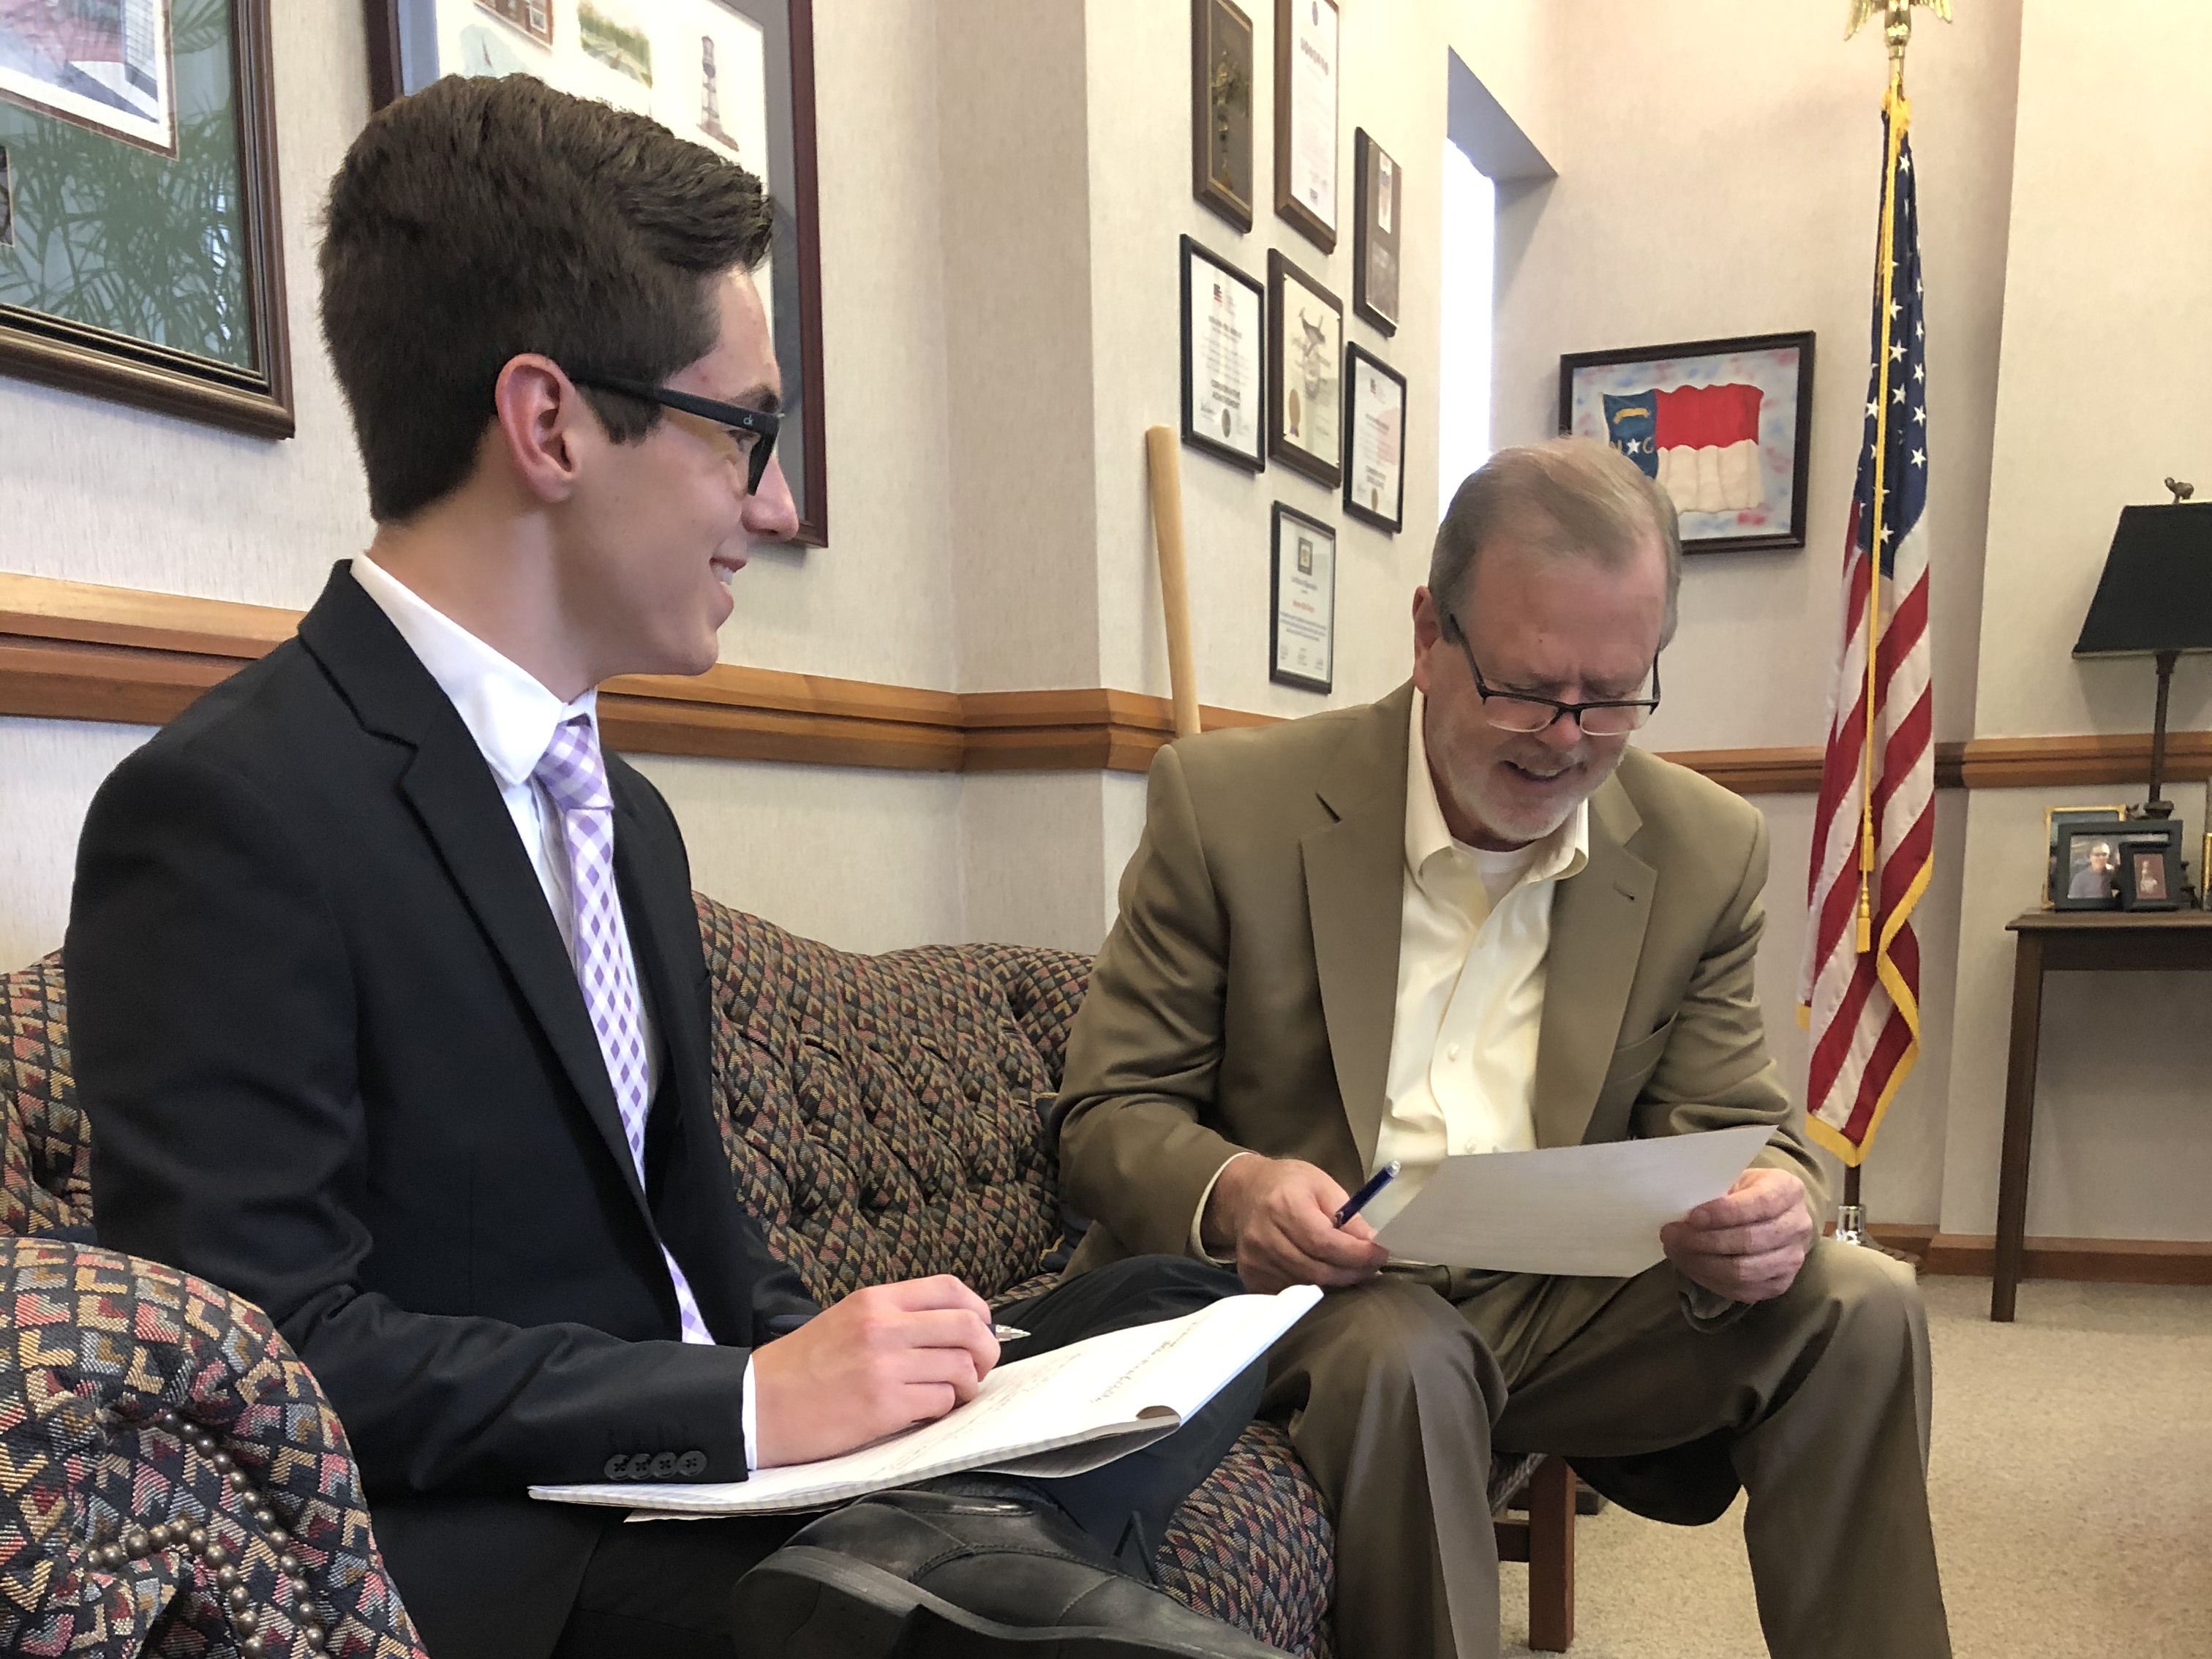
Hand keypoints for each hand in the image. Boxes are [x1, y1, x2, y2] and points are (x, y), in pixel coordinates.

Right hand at [749, 1275, 998, 1467]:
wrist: (757, 1404)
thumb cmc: (801, 1367)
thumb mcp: (847, 1319)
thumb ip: (895, 1318)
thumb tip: (952, 1329)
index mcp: (875, 1301)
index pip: (950, 1288)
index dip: (977, 1311)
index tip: (980, 1329)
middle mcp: (884, 1327)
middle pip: (967, 1327)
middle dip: (986, 1350)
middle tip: (978, 1368)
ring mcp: (885, 1367)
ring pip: (961, 1368)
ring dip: (966, 1385)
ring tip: (950, 1394)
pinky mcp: (884, 1407)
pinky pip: (940, 1402)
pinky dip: (942, 1409)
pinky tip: (924, 1412)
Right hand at [1202, 1156, 1389, 1292]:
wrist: (1244, 1193)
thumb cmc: (1287, 1184)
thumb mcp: (1322, 1185)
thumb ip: (1348, 1214)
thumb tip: (1373, 1243)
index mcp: (1284, 1205)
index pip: (1324, 1242)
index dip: (1355, 1254)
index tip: (1379, 1255)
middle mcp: (1265, 1236)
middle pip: (1316, 1269)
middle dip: (1351, 1272)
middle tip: (1370, 1267)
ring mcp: (1255, 1260)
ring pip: (1306, 1285)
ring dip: (1335, 1282)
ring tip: (1350, 1270)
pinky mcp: (1251, 1277)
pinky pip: (1290, 1293)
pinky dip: (1312, 1287)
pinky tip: (1323, 1274)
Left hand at [1660, 1167, 1812, 1302]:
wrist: (1771, 1215)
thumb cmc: (1744, 1191)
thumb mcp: (1733, 1177)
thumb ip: (1716, 1190)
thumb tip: (1682, 1209)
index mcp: (1789, 1190)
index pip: (1760, 1204)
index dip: (1724, 1213)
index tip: (1693, 1216)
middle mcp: (1798, 1225)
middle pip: (1750, 1241)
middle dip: (1704, 1240)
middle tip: (1671, 1235)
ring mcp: (1793, 1258)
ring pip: (1744, 1271)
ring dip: (1702, 1263)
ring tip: (1676, 1251)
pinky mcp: (1781, 1283)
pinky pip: (1743, 1290)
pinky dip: (1710, 1280)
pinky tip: (1690, 1266)